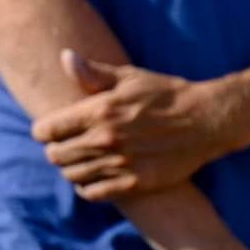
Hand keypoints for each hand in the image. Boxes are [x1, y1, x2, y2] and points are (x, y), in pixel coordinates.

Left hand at [33, 50, 245, 200]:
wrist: (206, 120)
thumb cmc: (166, 94)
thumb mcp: (130, 77)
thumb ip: (93, 73)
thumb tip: (65, 56)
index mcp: (98, 110)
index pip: (46, 130)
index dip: (44, 130)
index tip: (51, 129)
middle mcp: (104, 139)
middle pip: (55, 155)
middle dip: (56, 149)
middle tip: (67, 145)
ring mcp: (118, 163)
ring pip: (71, 175)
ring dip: (71, 168)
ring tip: (81, 160)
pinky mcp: (133, 183)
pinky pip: (93, 193)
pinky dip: (87, 187)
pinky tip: (94, 176)